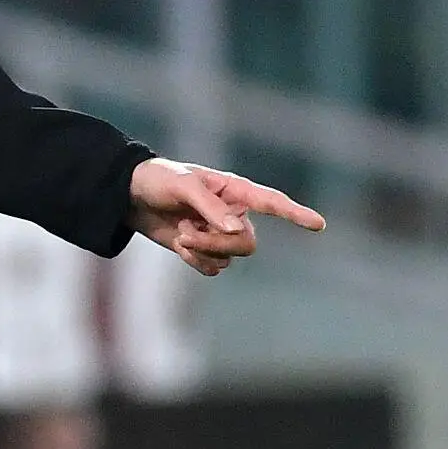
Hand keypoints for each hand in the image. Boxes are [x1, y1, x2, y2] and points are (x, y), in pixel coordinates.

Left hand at [128, 157, 324, 275]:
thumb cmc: (159, 180)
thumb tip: (237, 231)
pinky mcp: (204, 250)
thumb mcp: (183, 186)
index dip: (296, 213)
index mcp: (235, 190)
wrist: (130, 197)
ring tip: (181, 232)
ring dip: (202, 250)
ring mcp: (220, 234)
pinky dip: (196, 261)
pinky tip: (181, 245)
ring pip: (230, 257)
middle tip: (188, 235)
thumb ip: (210, 207)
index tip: (318, 224)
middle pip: (247, 243)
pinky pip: (213, 268)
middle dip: (218, 244)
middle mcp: (234, 213)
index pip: (273, 203)